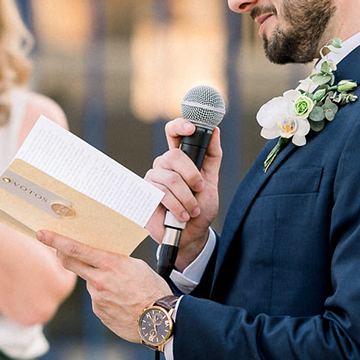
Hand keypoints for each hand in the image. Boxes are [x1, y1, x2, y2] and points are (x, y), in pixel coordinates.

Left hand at [37, 230, 170, 343]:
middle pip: (71, 263)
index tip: (42, 234)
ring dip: (99, 282)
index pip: (75, 249)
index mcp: (110, 264)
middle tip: (58, 250)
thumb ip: (114, 261)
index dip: (56, 240)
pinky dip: (106, 299)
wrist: (160, 321)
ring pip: (90, 283)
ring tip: (123, 290)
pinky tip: (123, 303)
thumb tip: (101, 259)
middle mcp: (99, 281)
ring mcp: (97, 298)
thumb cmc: (153, 290)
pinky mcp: (99, 312)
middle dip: (61, 255)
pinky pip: (98, 300)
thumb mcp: (136, 266)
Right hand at [145, 119, 221, 267]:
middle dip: (191, 174)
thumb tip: (214, 130)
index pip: (173, 132)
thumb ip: (212, 156)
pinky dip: (177, 207)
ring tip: (193, 210)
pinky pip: (161, 194)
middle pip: (172, 155)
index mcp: (178, 159)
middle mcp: (163, 166)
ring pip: (169, 179)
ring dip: (187, 198)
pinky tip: (183, 216)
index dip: (179, 125)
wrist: (192, 235)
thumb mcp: (211, 180)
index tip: (192, 128)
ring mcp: (152, 180)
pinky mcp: (145, 197)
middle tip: (200, 189)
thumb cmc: (200, 207)